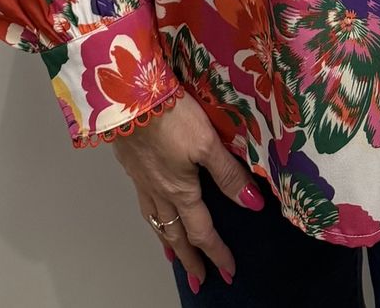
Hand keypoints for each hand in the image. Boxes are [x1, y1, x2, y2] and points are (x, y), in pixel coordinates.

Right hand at [107, 89, 266, 295]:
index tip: (227, 271)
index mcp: (181, 191)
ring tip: (172, 256)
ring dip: (167, 241)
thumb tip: (253, 204)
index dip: (216, 252)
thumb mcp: (207, 143)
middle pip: (176, 234)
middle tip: (198, 280)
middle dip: (189, 258)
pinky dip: (151, 217)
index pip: (202, 231)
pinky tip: (152, 210)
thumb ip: (229, 174)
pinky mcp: (131, 165)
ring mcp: (142, 180)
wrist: (127, 99)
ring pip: (156, 221)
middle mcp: (160, 192)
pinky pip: (143, 203)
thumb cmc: (171, 118)